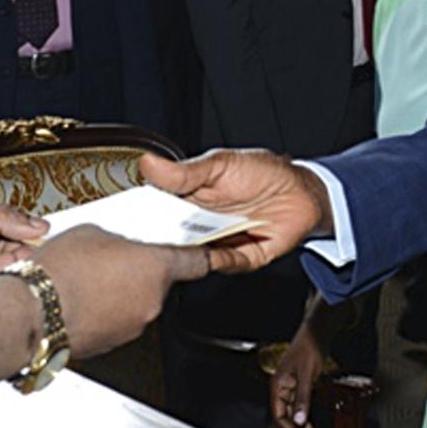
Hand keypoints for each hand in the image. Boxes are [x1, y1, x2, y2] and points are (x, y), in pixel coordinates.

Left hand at [0, 181, 46, 300]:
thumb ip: (1, 218)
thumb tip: (39, 225)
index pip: (6, 228)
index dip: (24, 235)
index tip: (45, 243)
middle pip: (0, 253)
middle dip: (18, 257)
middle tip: (36, 261)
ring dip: (5, 274)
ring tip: (20, 272)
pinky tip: (0, 286)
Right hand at [30, 225, 209, 356]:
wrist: (31, 310)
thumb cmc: (60, 271)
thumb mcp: (93, 231)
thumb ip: (120, 238)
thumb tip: (118, 247)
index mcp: (155, 268)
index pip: (197, 261)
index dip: (207, 255)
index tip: (216, 254)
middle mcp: (151, 302)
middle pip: (159, 282)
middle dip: (139, 271)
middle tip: (110, 260)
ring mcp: (133, 326)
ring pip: (136, 302)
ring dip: (119, 292)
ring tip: (86, 280)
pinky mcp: (112, 344)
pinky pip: (117, 321)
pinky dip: (105, 311)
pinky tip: (79, 298)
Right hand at [140, 149, 330, 272]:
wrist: (302, 189)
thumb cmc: (262, 172)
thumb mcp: (219, 164)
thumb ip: (185, 172)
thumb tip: (148, 164)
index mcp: (189, 201)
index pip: (157, 214)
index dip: (141, 220)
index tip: (124, 221)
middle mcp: (202, 226)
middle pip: (172, 241)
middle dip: (159, 243)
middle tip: (144, 242)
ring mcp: (221, 243)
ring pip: (196, 257)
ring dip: (187, 256)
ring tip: (175, 252)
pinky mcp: (244, 256)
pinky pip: (228, 263)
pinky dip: (221, 260)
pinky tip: (214, 255)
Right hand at [270, 317, 325, 427]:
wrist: (316, 333)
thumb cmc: (308, 347)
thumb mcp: (307, 375)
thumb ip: (303, 398)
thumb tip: (300, 420)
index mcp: (277, 386)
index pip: (279, 416)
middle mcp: (281, 389)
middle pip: (283, 419)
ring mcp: (289, 389)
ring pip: (290, 416)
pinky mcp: (298, 387)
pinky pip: (296, 409)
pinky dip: (302, 420)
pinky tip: (309, 426)